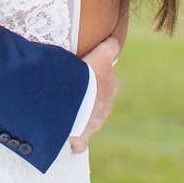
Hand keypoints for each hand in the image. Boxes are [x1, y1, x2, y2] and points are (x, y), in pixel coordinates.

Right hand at [70, 37, 119, 152]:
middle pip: (100, 97)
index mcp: (110, 85)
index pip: (107, 75)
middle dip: (89, 94)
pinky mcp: (83, 136)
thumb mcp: (100, 55)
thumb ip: (110, 47)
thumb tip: (116, 39)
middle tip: (73, 87)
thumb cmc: (84, 76)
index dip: (95, 72)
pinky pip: (80, 143)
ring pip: (91, 117)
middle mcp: (106, 104)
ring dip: (82, 113)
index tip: (84, 70)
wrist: (74, 102)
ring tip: (67, 108)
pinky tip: (70, 139)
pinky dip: (76, 141)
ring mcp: (95, 122)